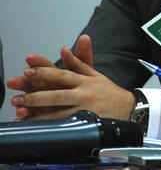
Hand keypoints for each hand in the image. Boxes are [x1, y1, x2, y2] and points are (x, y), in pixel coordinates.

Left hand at [6, 35, 135, 119]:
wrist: (128, 108)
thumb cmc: (109, 92)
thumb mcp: (95, 75)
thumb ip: (78, 62)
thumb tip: (65, 50)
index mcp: (84, 81)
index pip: (62, 74)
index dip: (45, 72)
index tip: (28, 69)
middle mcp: (84, 94)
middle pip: (57, 94)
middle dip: (36, 95)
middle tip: (17, 96)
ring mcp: (84, 109)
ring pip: (58, 112)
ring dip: (38, 113)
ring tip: (21, 112)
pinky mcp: (85, 123)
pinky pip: (65, 124)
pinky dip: (50, 125)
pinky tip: (37, 125)